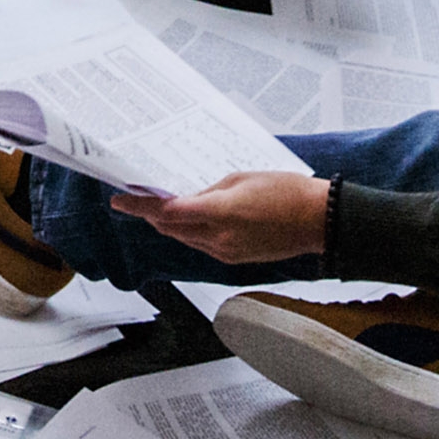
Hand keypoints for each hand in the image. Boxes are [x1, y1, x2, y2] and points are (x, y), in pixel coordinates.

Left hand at [113, 172, 333, 265]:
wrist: (318, 220)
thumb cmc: (287, 192)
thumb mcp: (242, 179)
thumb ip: (209, 191)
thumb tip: (190, 199)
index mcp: (220, 213)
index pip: (168, 212)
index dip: (140, 206)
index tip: (120, 200)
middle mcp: (219, 238)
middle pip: (171, 229)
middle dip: (151, 215)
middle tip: (136, 199)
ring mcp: (226, 252)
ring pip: (184, 239)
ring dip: (169, 225)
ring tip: (158, 208)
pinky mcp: (234, 259)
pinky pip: (202, 245)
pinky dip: (190, 233)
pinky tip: (189, 220)